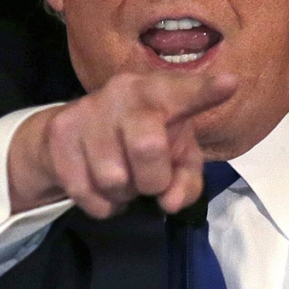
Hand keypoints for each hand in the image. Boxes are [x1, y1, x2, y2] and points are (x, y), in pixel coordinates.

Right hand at [8, 72, 236, 217]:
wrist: (68, 138)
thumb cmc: (138, 141)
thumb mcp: (174, 158)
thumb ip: (186, 181)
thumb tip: (170, 202)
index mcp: (159, 91)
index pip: (184, 91)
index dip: (205, 91)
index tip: (229, 84)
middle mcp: (123, 92)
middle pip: (148, 148)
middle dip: (152, 179)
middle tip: (149, 181)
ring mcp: (88, 110)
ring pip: (113, 179)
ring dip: (122, 194)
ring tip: (121, 178)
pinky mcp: (60, 135)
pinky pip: (87, 193)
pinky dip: (100, 204)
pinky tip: (98, 185)